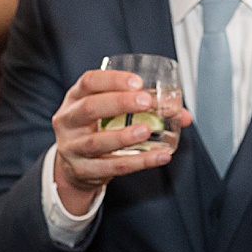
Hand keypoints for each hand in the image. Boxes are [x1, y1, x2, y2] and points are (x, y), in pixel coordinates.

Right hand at [51, 69, 191, 213]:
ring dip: (124, 136)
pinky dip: (138, 162)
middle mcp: (68, 121)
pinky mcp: (83, 171)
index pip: (89, 82)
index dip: (113, 80)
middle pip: (89, 108)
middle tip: (146, 102)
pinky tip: (158, 156)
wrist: (72, 168)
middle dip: (119, 103)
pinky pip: (112, 167)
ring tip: (147, 131)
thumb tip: (182, 114)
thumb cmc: (95, 131)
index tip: (138, 82)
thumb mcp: (108, 114)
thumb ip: (142, 109)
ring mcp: (72, 148)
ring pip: (96, 142)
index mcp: (74, 99)